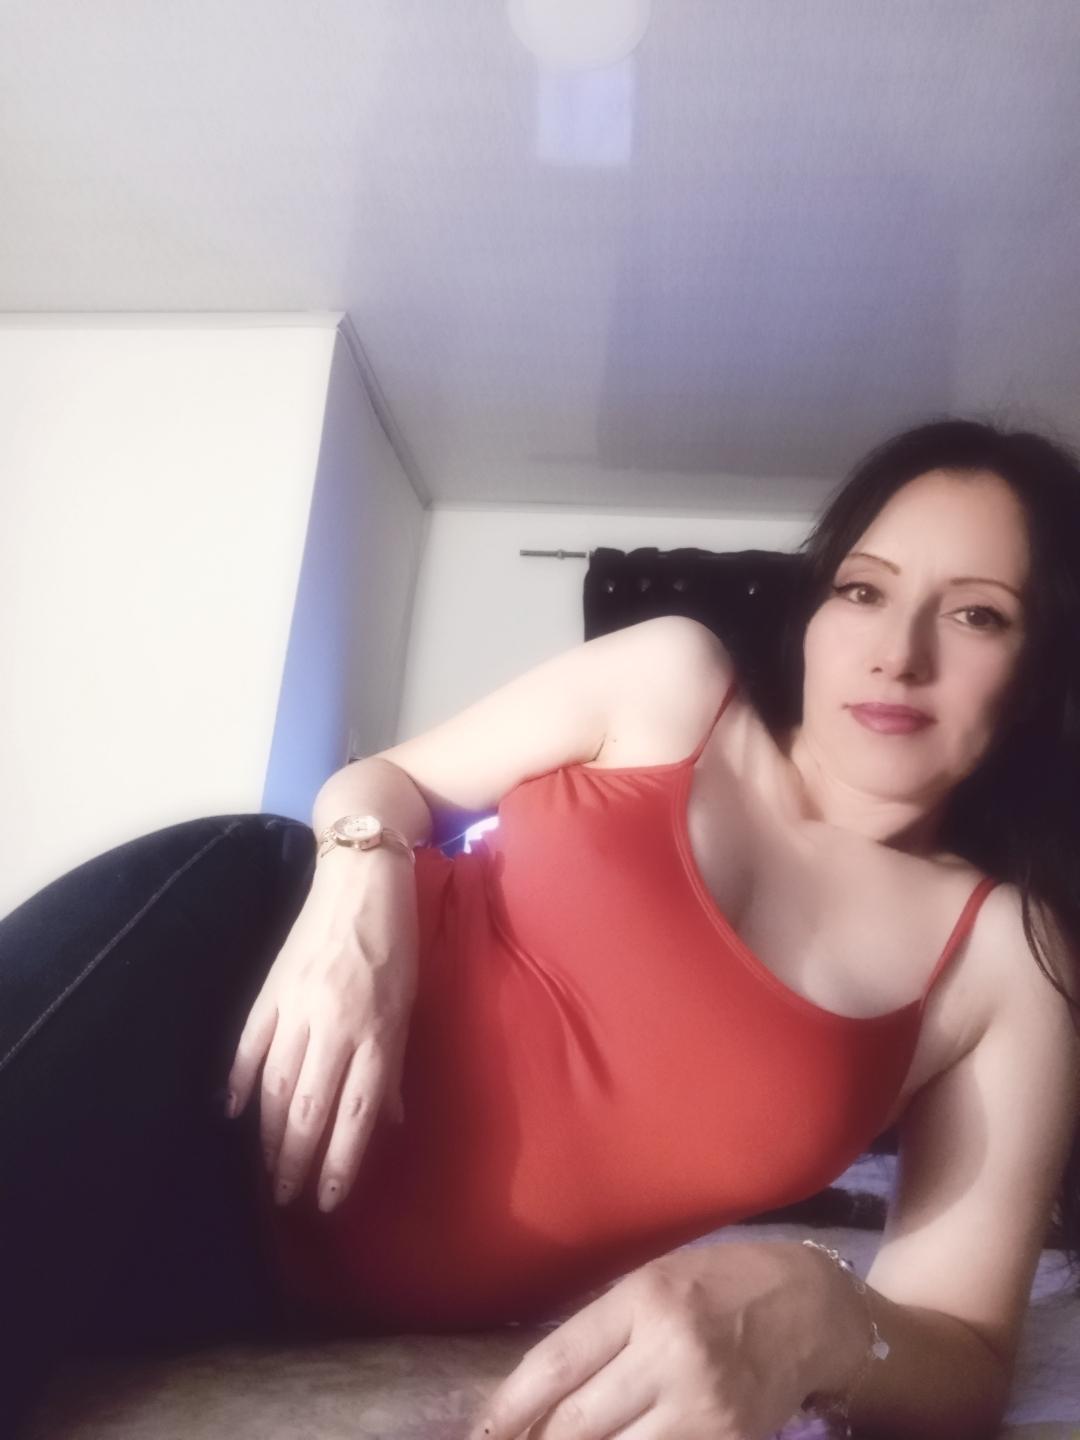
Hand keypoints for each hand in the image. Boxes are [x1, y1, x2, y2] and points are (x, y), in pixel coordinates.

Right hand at [223, 854, 418, 1212]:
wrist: (360, 881)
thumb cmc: (395, 943)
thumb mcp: (408, 1005)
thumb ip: (393, 1065)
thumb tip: (388, 1122)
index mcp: (378, 1033)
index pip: (357, 1116)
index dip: (339, 1165)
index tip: (326, 1202)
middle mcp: (337, 1027)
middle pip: (309, 1111)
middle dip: (295, 1163)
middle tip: (284, 1200)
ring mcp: (299, 1009)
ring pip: (275, 1088)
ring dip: (267, 1135)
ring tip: (262, 1170)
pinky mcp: (271, 990)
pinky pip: (249, 1046)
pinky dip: (240, 1082)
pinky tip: (233, 1112)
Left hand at [467, 1241, 818, 1439]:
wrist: (812, 1310)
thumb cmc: (721, 1283)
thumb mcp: (654, 1280)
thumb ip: (602, 1328)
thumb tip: (539, 1391)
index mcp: (645, 1300)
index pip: (557, 1364)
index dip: (508, 1409)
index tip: (480, 1436)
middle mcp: (671, 1354)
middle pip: (577, 1426)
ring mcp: (704, 1407)